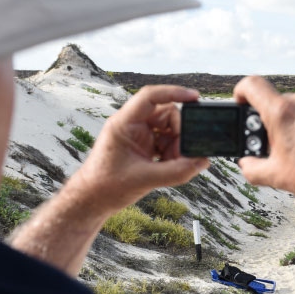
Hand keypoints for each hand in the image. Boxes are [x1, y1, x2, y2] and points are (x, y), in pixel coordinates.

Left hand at [68, 85, 208, 214]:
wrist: (92, 201)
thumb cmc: (106, 186)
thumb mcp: (144, 179)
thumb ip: (176, 171)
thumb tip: (202, 162)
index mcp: (124, 123)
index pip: (151, 97)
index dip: (174, 92)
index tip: (195, 97)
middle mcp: (133, 125)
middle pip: (166, 114)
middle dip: (180, 133)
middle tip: (185, 153)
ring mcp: (140, 136)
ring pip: (170, 130)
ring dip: (178, 147)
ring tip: (176, 165)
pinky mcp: (145, 148)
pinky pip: (168, 143)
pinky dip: (174, 155)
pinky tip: (172, 168)